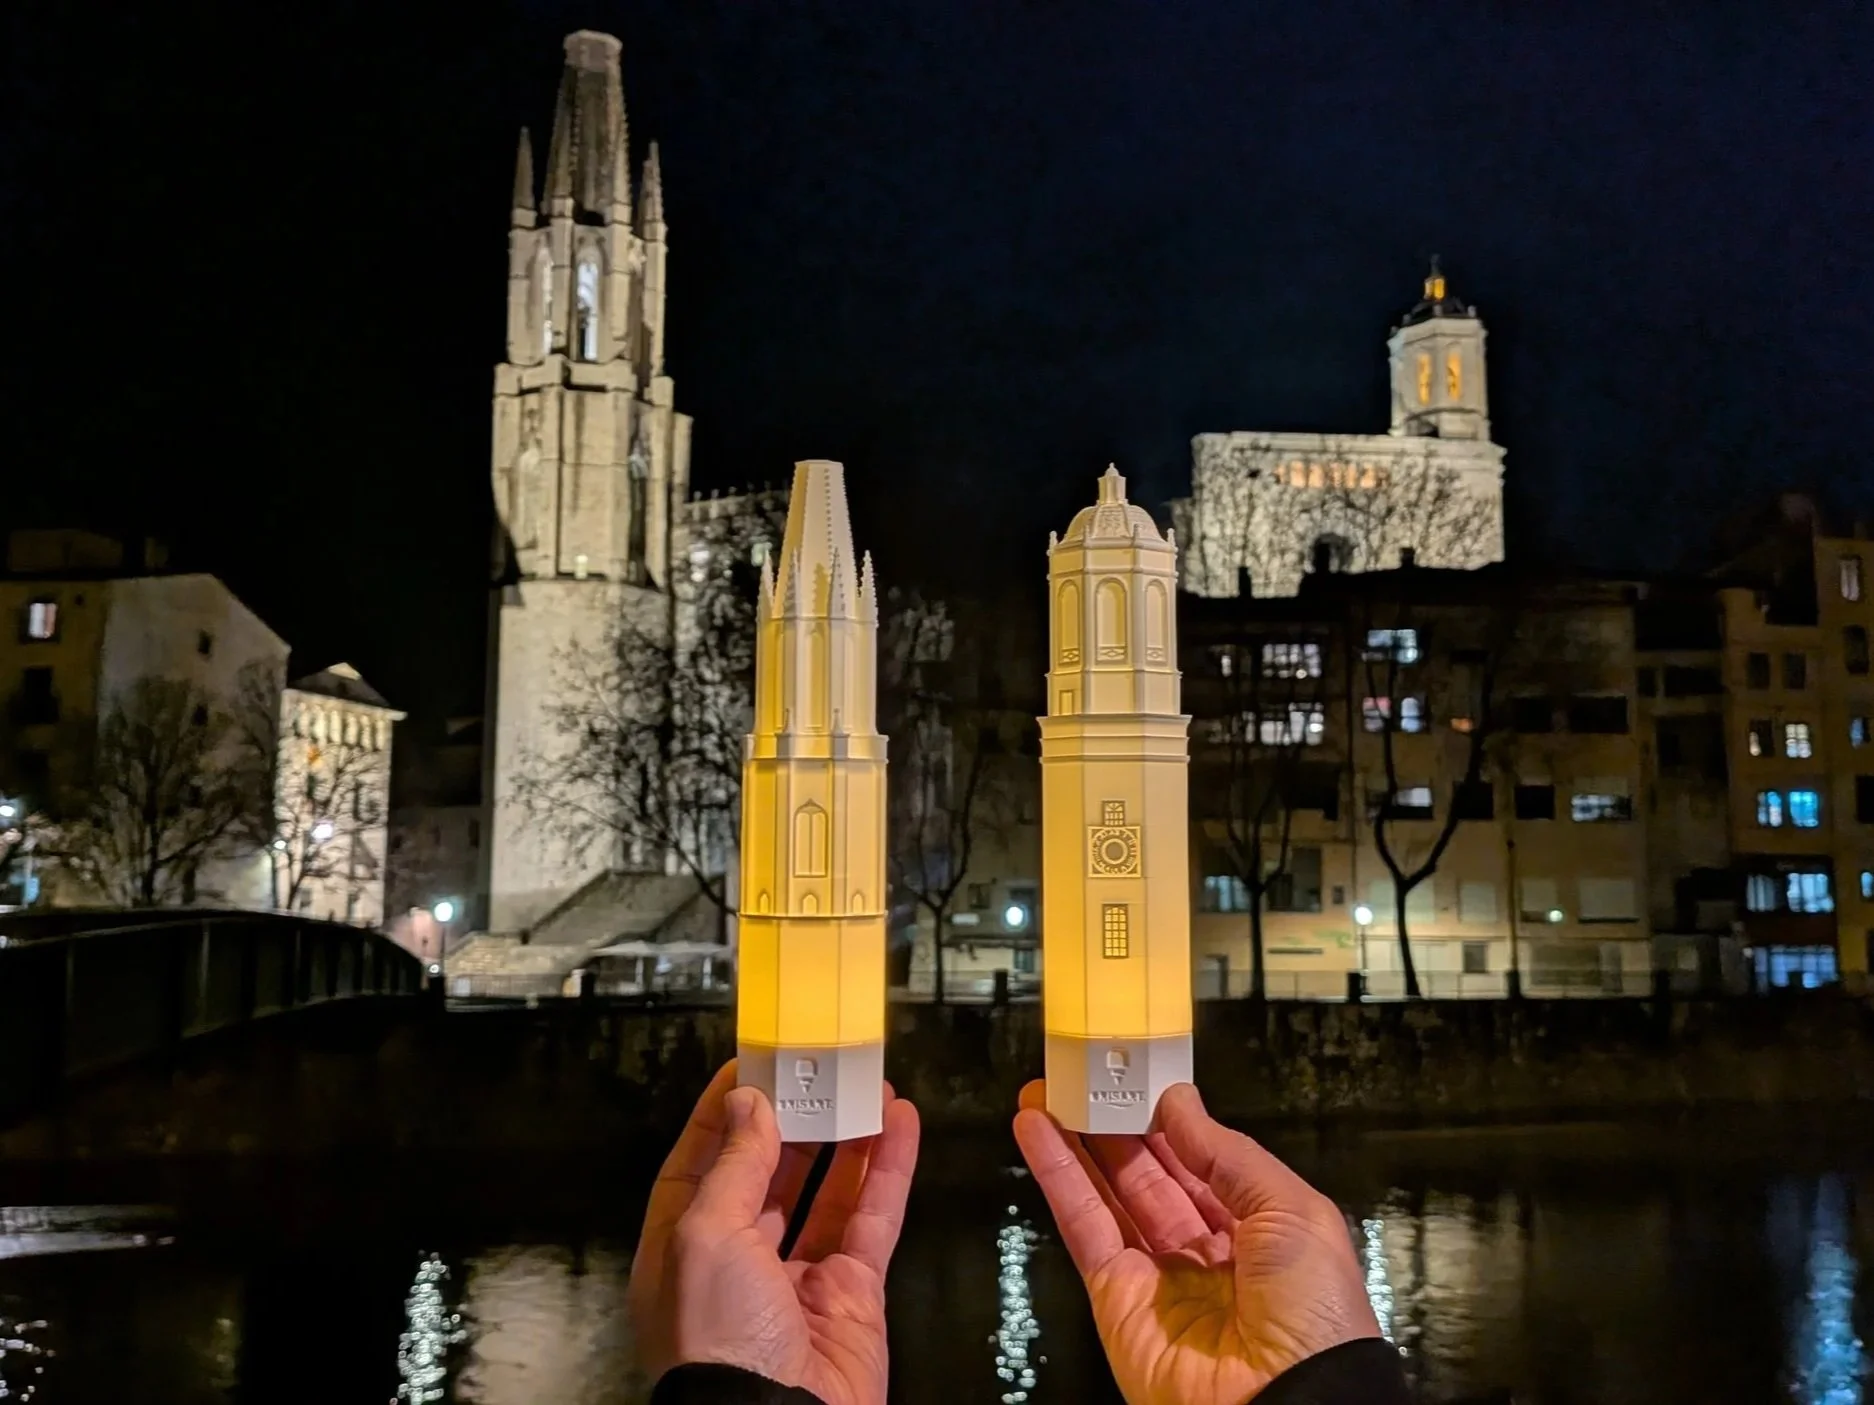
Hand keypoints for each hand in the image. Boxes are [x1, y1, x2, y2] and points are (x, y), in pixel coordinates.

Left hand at [628, 1060, 920, 1404]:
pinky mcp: (852, 1294)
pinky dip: (889, 1170)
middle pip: (769, 1172)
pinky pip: (874, 1218)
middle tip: (817, 1071)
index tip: (750, 1067)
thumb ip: (736, 1165)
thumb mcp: (706, 1234)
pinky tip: (899, 1128)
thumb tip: (749, 1106)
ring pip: (828, 1190)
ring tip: (865, 1088)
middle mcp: (738, 1262)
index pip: (701, 1163)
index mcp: (682, 1249)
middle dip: (794, 1120)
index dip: (725, 1114)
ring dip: (848, 1137)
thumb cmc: (719, 1346)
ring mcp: (797, 1279)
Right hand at [1013, 1081, 1378, 1404]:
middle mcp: (1203, 1254)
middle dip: (1115, 1123)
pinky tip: (1038, 1133)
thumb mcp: (1292, 1210)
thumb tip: (1180, 1104)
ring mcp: (1156, 1277)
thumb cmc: (1316, 1318)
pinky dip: (1056, 1177)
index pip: (1202, 1161)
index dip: (1168, 1118)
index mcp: (1257, 1233)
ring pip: (1107, 1194)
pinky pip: (1082, 1226)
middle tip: (1086, 1075)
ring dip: (1074, 1141)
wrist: (1289, 1401)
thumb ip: (1228, 1154)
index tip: (1141, 1075)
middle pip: (1147, 1173)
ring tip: (1048, 1092)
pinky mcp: (1115, 1299)